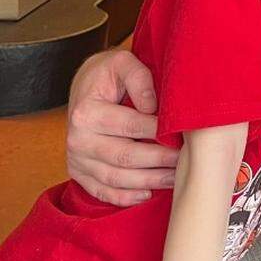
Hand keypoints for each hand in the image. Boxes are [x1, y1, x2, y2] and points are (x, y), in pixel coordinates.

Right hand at [66, 49, 177, 205]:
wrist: (84, 86)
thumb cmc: (107, 74)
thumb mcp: (123, 63)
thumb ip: (139, 79)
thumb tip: (152, 107)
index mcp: (87, 112)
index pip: (130, 126)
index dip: (159, 132)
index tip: (182, 135)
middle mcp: (77, 139)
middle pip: (124, 157)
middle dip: (158, 161)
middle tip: (184, 161)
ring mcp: (76, 159)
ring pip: (116, 179)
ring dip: (147, 182)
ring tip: (173, 179)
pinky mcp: (78, 172)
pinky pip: (102, 192)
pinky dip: (125, 197)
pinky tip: (147, 194)